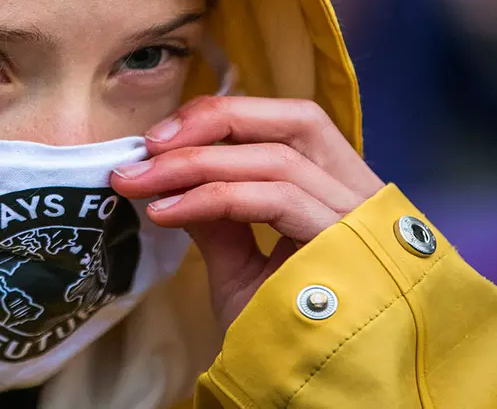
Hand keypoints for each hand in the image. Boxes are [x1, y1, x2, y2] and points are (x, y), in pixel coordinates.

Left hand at [110, 96, 384, 331]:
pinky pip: (273, 199)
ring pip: (275, 158)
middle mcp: (357, 194)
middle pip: (294, 121)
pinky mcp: (347, 244)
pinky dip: (211, 197)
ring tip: (139, 182)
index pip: (289, 124)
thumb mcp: (242, 272)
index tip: (159, 138)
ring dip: (195, 163)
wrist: (313, 399)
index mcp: (337, 192)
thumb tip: (172, 180)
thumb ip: (218, 222)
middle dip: (215, 121)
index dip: (225, 117)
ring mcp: (357, 218)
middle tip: (150, 144)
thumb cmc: (287, 338)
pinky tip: (166, 211)